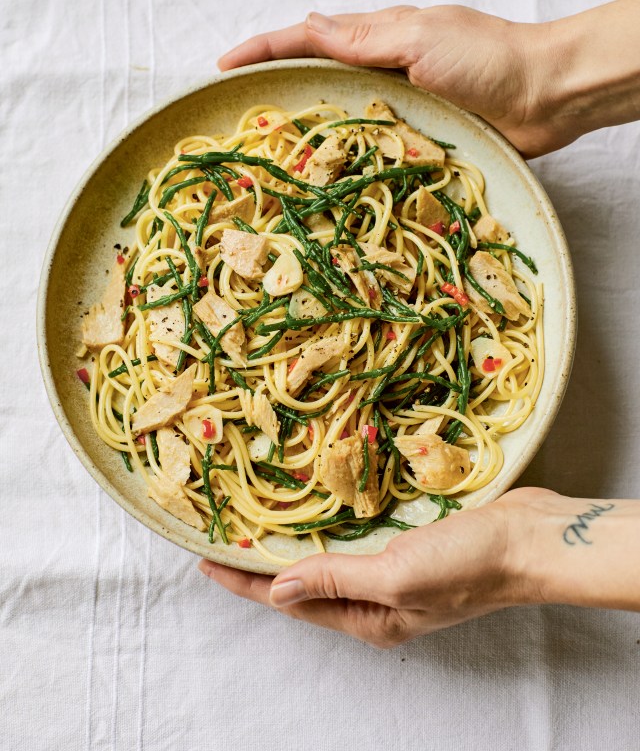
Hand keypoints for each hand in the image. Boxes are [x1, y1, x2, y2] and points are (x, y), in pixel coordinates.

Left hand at [198, 487, 550, 646]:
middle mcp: (376, 599)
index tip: (205, 560)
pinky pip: (355, 538)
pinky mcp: (409, 543)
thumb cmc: (467, 563)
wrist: (529, 539)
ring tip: (257, 521)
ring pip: (328, 559)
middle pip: (304, 583)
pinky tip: (318, 506)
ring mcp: (394, 571)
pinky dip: (330, 525)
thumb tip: (279, 588)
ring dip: (294, 542)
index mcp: (369, 618)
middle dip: (263, 563)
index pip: (290, 600)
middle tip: (223, 536)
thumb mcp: (396, 576)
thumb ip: (336, 581)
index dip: (245, 580)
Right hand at [218, 6, 562, 156]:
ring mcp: (398, 105)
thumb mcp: (419, 36)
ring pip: (340, 117)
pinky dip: (347, 159)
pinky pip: (372, 149)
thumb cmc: (486, 57)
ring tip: (267, 156)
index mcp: (379, 37)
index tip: (222, 67)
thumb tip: (309, 24)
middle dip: (274, 92)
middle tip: (234, 118)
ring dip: (307, 132)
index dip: (263, 50)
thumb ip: (363, 38)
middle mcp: (382, 70)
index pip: (307, 38)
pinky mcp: (416, 137)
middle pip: (316, 79)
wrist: (544, 95)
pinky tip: (326, 179)